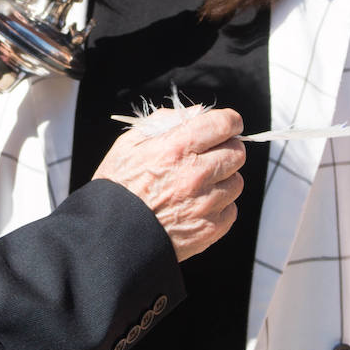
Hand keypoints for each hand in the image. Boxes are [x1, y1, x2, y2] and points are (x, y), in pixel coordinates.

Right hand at [93, 107, 244, 261]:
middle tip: (211, 155)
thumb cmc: (118, 188)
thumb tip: (196, 113)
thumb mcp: (130, 144)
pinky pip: (231, 209)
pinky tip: (197, 206)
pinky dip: (219, 207)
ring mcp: (206, 203)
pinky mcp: (210, 228)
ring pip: (236, 182)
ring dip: (223, 180)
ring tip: (199, 185)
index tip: (229, 125)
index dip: (229, 121)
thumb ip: (164, 122)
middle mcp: (195, 174)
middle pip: (237, 152)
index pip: (223, 124)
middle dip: (227, 149)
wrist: (112, 236)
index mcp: (176, 147)